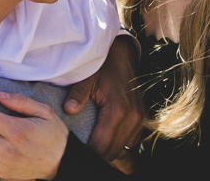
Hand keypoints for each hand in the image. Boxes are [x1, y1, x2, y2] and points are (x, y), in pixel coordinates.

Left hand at [63, 35, 144, 161]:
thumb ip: (77, 93)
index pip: (101, 146)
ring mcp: (139, 119)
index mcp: (117, 110)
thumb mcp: (87, 76)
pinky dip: (119, 144)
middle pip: (113, 153)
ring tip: (92, 145)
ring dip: (109, 151)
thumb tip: (68, 110)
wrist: (122, 55)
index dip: (87, 152)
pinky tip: (106, 138)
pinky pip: (131, 142)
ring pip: (124, 150)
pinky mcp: (142, 118)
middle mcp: (132, 118)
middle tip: (81, 150)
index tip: (75, 149)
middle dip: (97, 154)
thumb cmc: (103, 65)